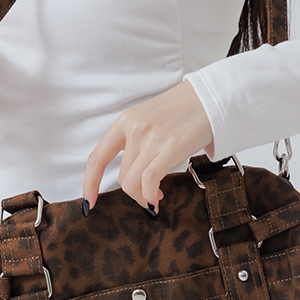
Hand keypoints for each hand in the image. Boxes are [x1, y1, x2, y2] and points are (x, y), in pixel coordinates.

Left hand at [82, 80, 212, 213]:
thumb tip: (129, 174)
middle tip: (148, 197)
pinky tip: (158, 196)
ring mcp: (151, 138)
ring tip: (156, 196)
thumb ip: (135, 141)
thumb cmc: (183, 111)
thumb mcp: (149, 120)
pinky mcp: (170, 147)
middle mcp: (134, 129)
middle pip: (121, 177)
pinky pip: (149, 181)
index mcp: (125, 122)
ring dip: (144, 197)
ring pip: (132, 183)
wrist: (210, 98)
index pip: (98, 157)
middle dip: (134, 193)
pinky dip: (151, 195)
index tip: (89, 201)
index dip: (90, 183)